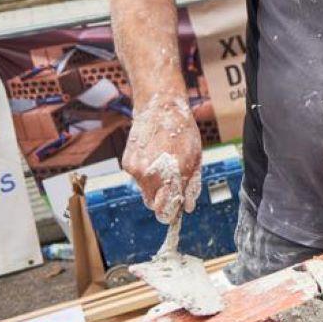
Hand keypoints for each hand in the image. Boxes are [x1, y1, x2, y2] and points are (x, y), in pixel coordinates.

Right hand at [122, 94, 202, 223]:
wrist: (160, 108)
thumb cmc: (183, 132)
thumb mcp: (196, 159)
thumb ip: (191, 186)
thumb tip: (187, 208)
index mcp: (171, 175)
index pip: (165, 210)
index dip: (171, 213)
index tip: (174, 211)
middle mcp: (150, 175)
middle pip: (153, 204)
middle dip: (163, 199)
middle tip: (172, 185)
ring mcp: (136, 169)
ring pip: (145, 192)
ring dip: (154, 186)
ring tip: (164, 164)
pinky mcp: (127, 163)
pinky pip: (137, 179)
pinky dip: (145, 174)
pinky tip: (154, 157)